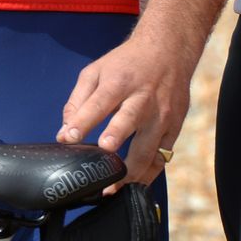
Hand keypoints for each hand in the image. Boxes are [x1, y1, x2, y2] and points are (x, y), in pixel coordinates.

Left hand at [56, 32, 192, 185]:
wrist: (167, 52)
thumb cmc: (125, 64)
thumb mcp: (95, 71)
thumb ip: (78, 100)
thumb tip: (65, 129)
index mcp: (119, 81)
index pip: (99, 102)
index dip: (83, 122)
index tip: (67, 138)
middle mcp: (143, 98)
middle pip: (129, 120)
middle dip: (116, 137)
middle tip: (101, 155)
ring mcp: (162, 115)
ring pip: (149, 148)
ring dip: (130, 171)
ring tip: (111, 188)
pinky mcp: (175, 128)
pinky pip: (162, 157)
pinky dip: (148, 174)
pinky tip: (134, 185)